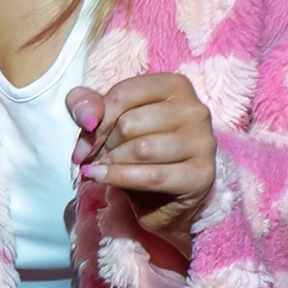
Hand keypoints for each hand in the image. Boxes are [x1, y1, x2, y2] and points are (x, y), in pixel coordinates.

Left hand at [68, 70, 215, 256]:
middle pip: (130, 123)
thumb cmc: (133, 155)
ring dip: (111, 163)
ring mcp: (203, 142)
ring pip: (141, 149)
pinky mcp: (202, 174)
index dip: (96, 121)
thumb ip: (87, 105)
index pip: (124, 94)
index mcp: (175, 86)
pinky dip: (119, 178)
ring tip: (101, 169)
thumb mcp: (106, 123)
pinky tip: (102, 179)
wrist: (158, 201)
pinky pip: (152, 176)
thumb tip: (87, 116)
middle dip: (104, 145)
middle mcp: (195, 110)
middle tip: (98, 159)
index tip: (84, 143)